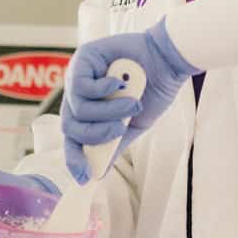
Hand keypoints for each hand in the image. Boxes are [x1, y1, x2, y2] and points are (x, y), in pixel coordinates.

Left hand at [62, 21, 196, 184]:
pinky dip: (102, 89)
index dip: (74, 159)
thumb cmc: (152, 92)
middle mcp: (79, 95)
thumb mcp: (133, 126)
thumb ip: (114, 145)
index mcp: (89, 113)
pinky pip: (81, 85)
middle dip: (96, 133)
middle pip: (70, 126)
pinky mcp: (83, 59)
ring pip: (78, 108)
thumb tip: (98, 173)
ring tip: (131, 104)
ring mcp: (78, 76)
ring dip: (107, 111)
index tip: (84, 178)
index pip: (72, 139)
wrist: (167, 62)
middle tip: (120, 129)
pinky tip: (119, 84)